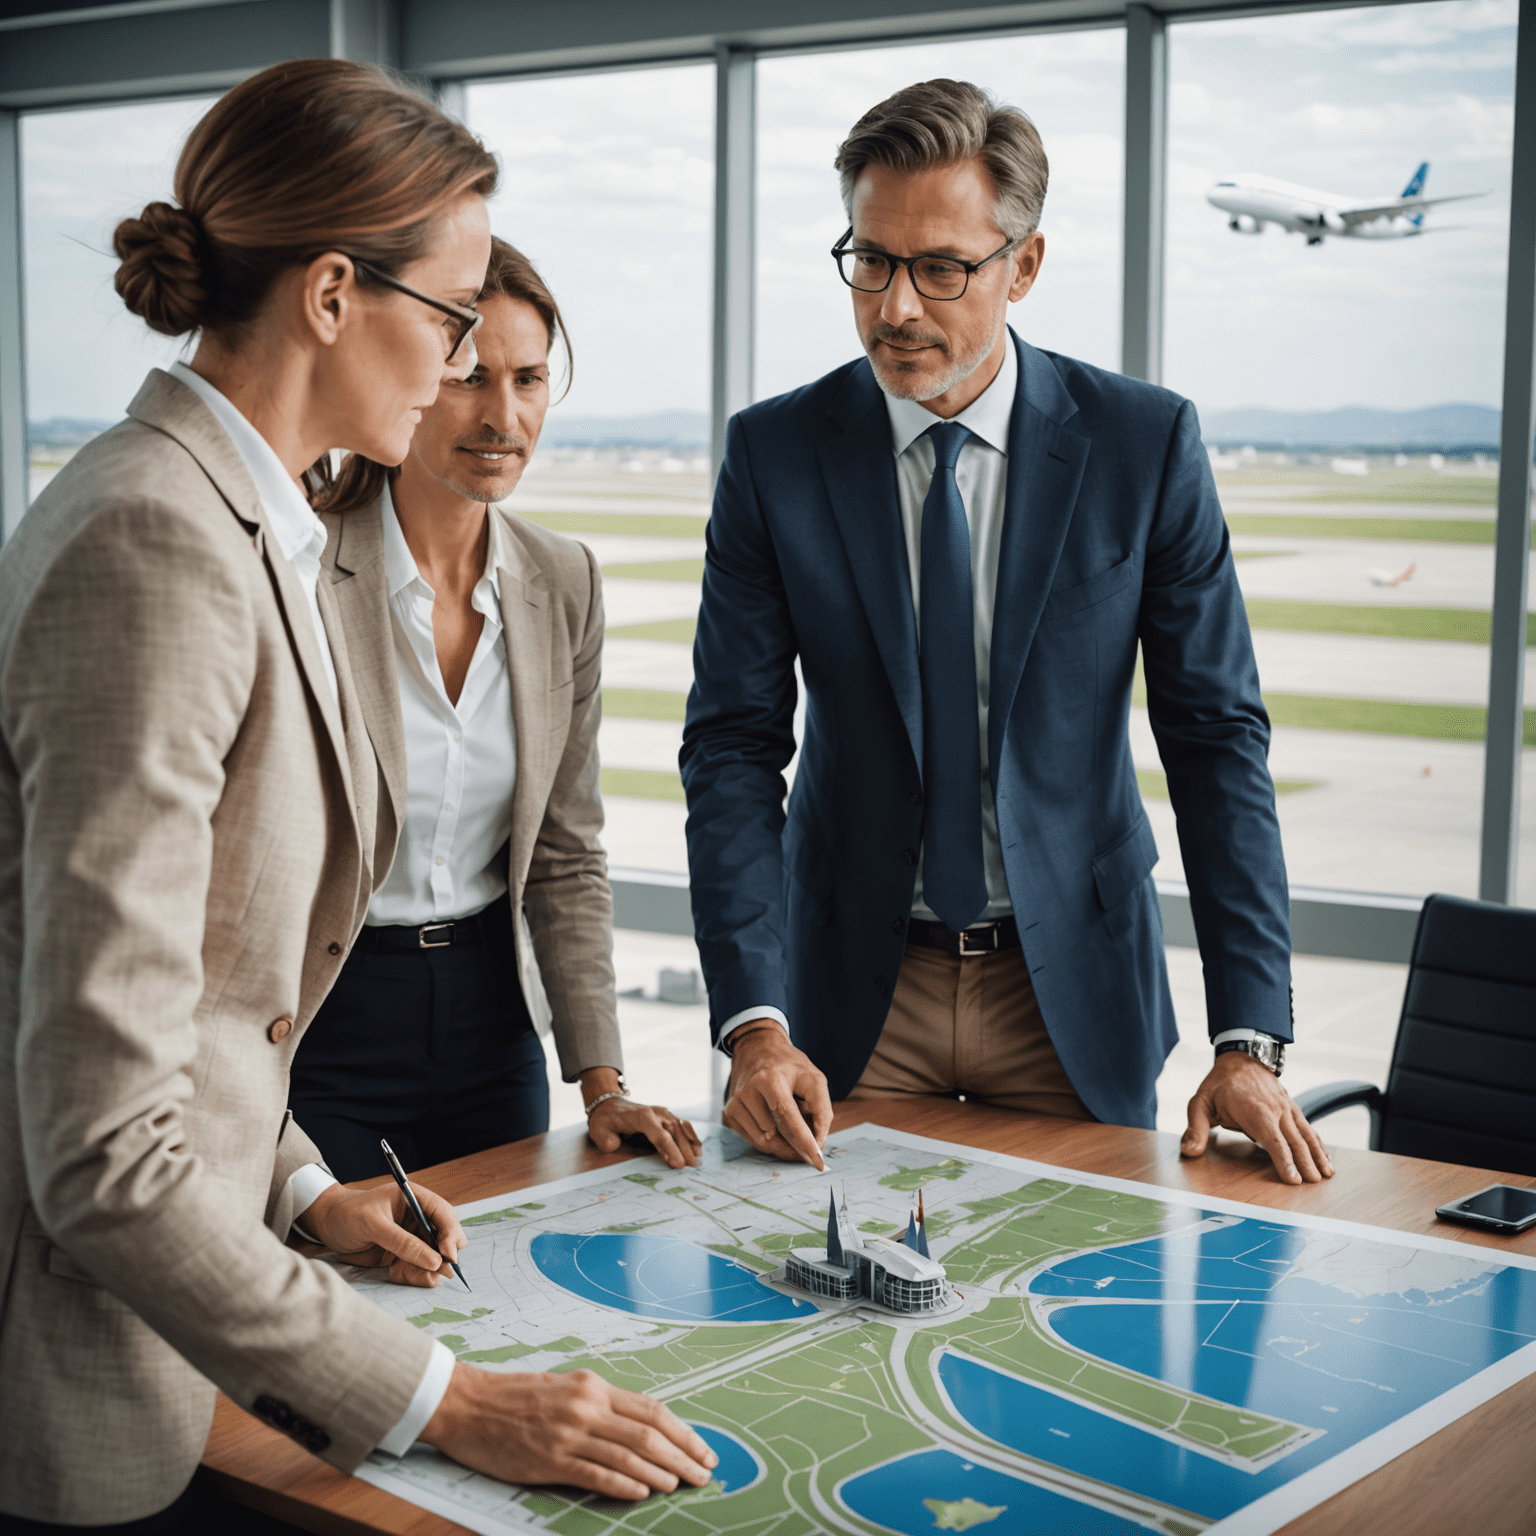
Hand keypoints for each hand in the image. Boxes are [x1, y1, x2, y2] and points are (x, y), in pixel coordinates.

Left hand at [302, 1181, 465, 1287]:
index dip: (450, 1233)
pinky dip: (414, 1276)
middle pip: (445, 1238)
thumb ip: (403, 1242)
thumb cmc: (347, 1214)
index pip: (443, 1213)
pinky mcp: (402, 1255)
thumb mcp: (373, 1225)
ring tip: (410, 1275)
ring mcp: (411, 1238)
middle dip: (443, 1256)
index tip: (448, 1255)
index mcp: (414, 1199)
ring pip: (433, 1257)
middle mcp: (417, 1218)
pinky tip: (398, 1274)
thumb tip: (434, 1260)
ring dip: (427, 1270)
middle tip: (438, 1272)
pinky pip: (418, 1269)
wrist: (325, 1226)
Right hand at [423, 1363, 716, 1499]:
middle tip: (704, 1473)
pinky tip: (642, 1492)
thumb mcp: (565, 1388)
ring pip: (628, 1453)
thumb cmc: (514, 1397)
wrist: (468, 1403)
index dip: (682, 1432)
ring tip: (681, 1484)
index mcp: (593, 1387)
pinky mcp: (549, 1459)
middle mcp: (587, 1406)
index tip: (702, 1449)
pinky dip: (623, 1483)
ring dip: (660, 1472)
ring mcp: (569, 1433)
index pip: (651, 1410)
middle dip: (682, 1454)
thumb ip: (599, 1405)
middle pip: (648, 1432)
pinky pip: (595, 1473)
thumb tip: (637, 1427)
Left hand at [586, 1095, 701, 1168]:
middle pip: (674, 1132)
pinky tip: (697, 1146)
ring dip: (690, 1143)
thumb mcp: (599, 1131)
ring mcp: (662, 1114)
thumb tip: (617, 1146)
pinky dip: (690, 1135)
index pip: (659, 1134)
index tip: (678, 1164)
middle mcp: (656, 1113)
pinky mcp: (665, 1117)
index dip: (669, 1149)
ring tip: (697, 1159)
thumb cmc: (605, 1120)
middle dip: (684, 1150)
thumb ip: (607, 1141)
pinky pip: (681, 1126)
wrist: (609, 1105)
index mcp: (641, 1116)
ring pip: (680, 1128)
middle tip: (692, 1167)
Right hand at [722, 1023, 830, 1169]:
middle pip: (775, 1134)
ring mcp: (735, 1102)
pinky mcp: (729, 1113)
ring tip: (790, 1124)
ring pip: (764, 1141)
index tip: (818, 1162)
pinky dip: (769, 1140)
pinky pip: (753, 1140)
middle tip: (810, 1152)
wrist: (756, 1048)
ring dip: (782, 1143)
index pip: (788, 1116)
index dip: (804, 1141)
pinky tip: (775, 1125)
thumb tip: (817, 1142)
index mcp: (771, 1079)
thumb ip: (821, 1110)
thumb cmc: (789, 1067)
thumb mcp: (813, 1078)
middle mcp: (748, 1090)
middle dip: (795, 1147)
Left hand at [1182, 1051, 1334, 1184]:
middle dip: (1305, 1163)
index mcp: (1255, 1111)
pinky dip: (1318, 1143)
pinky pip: (1307, 1127)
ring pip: (1305, 1134)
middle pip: (1294, 1140)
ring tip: (1327, 1174)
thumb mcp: (1199, 1103)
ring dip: (1317, 1154)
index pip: (1274, 1141)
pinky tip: (1325, 1158)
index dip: (1284, 1161)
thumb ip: (1195, 1128)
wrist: (1240, 1057)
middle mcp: (1276, 1110)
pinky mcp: (1291, 1107)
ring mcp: (1286, 1108)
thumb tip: (1188, 1152)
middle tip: (1313, 1183)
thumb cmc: (1218, 1084)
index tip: (1293, 1179)